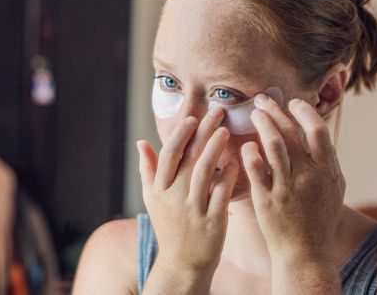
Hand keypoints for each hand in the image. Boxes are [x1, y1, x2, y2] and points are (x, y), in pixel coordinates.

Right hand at [137, 108, 237, 292]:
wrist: (182, 264)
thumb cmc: (169, 226)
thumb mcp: (152, 199)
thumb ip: (147, 170)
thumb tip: (141, 142)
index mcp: (160, 189)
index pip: (169, 154)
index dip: (180, 134)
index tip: (192, 118)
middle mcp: (174, 197)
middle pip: (189, 157)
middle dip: (203, 132)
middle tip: (217, 112)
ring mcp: (193, 210)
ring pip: (205, 172)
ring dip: (215, 148)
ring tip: (225, 131)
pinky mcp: (212, 222)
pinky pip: (221, 194)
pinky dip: (228, 176)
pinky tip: (235, 162)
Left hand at [241, 96, 345, 261]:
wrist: (305, 252)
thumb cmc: (319, 218)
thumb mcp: (333, 188)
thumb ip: (327, 161)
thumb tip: (318, 133)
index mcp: (328, 171)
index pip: (318, 130)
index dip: (304, 111)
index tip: (292, 102)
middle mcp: (309, 176)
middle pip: (291, 133)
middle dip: (275, 111)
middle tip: (262, 100)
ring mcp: (287, 187)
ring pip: (273, 145)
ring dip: (262, 124)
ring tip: (254, 113)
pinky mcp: (267, 199)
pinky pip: (256, 168)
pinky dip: (250, 152)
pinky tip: (246, 144)